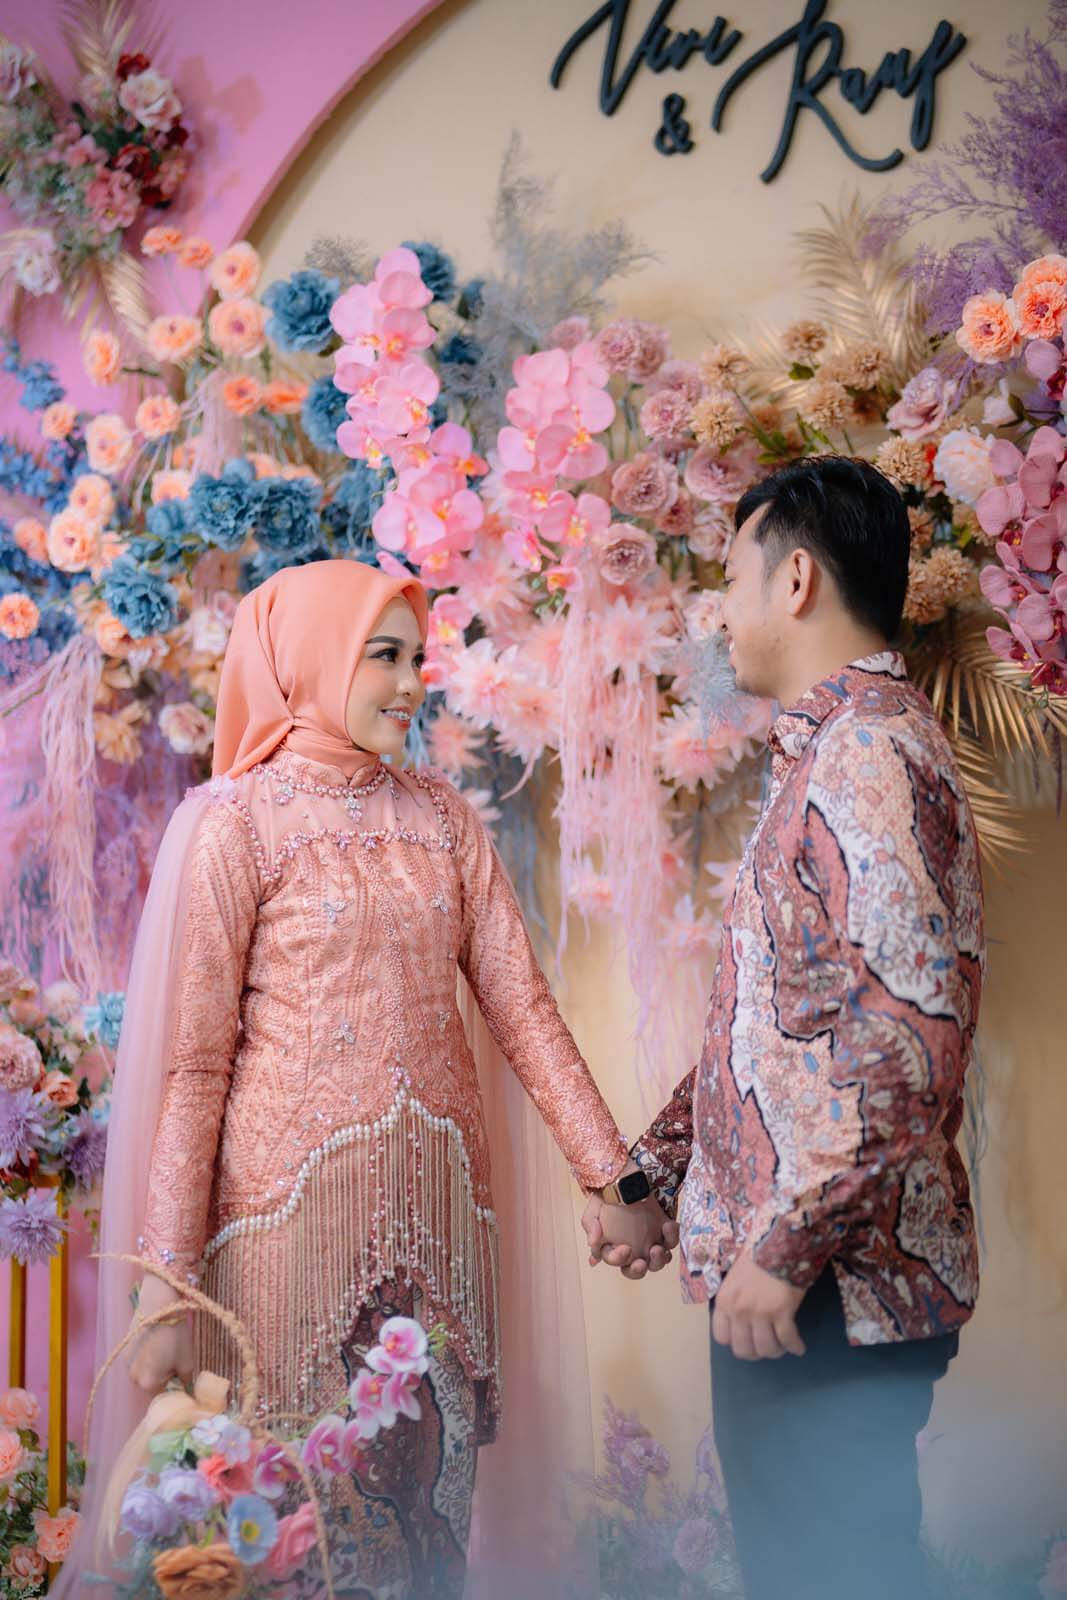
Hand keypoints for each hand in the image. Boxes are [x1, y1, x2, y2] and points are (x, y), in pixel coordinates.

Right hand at [127, 1273, 194, 1393]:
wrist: (158, 1305)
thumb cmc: (175, 1335)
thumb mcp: (187, 1361)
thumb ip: (186, 1381)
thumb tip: (187, 1390)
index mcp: (148, 1384)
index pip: (163, 1395)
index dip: (174, 1387)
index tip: (182, 1376)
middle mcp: (133, 1378)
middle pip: (151, 1384)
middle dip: (163, 1376)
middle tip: (174, 1359)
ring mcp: (126, 1364)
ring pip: (144, 1372)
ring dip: (153, 1366)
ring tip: (165, 1348)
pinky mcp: (124, 1350)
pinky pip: (137, 1361)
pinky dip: (146, 1356)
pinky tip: (155, 1341)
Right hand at [582, 1191, 679, 1280]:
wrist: (624, 1178)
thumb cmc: (607, 1196)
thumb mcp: (593, 1209)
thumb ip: (590, 1226)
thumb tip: (593, 1242)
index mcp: (614, 1248)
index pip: (615, 1261)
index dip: (619, 1258)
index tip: (625, 1249)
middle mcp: (633, 1249)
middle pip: (637, 1270)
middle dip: (639, 1270)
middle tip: (641, 1263)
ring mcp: (649, 1241)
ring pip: (657, 1261)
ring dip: (658, 1260)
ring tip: (657, 1248)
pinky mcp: (663, 1231)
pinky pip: (671, 1241)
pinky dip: (672, 1236)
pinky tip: (668, 1225)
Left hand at [711, 1251, 806, 1359]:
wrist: (778, 1241)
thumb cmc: (757, 1256)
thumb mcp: (735, 1279)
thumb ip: (735, 1300)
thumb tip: (742, 1319)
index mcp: (724, 1301)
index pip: (721, 1337)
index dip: (735, 1343)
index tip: (747, 1341)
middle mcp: (739, 1310)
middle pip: (744, 1349)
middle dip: (756, 1353)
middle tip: (767, 1348)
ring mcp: (760, 1312)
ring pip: (766, 1348)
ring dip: (776, 1351)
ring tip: (783, 1347)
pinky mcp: (782, 1312)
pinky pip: (788, 1339)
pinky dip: (795, 1346)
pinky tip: (799, 1347)